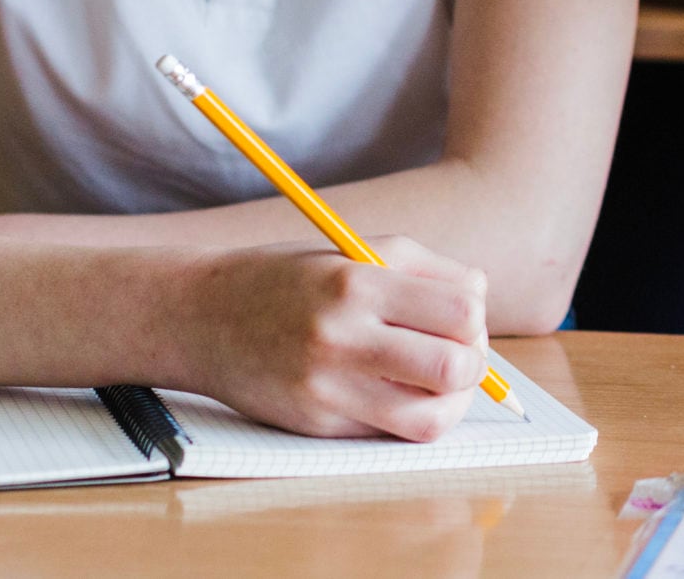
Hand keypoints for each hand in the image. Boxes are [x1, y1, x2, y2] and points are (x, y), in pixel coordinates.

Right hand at [174, 235, 490, 440]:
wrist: (201, 317)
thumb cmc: (293, 279)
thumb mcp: (359, 252)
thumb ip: (429, 271)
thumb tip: (481, 304)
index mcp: (358, 284)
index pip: (461, 313)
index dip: (476, 319)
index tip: (465, 319)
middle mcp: (341, 338)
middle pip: (453, 369)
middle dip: (473, 364)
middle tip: (461, 354)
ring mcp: (326, 389)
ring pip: (429, 418)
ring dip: (452, 401)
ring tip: (442, 381)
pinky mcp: (315, 425)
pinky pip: (388, 432)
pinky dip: (410, 415)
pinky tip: (402, 393)